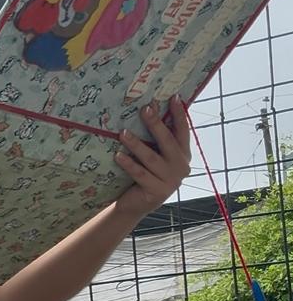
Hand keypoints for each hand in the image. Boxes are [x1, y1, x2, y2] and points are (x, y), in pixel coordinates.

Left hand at [114, 97, 190, 218]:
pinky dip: (129, 164)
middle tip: (144, 109)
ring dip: (136, 144)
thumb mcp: (155, 154)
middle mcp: (181, 166)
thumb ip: (157, 137)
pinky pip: (140, 174)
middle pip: (168, 142)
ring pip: (151, 158)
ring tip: (123, 133)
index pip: (183, 131)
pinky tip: (118, 156)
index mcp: (183, 154)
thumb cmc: (146, 172)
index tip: (173, 97)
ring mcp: (170, 181)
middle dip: (156, 124)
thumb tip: (150, 107)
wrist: (138, 203)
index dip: (179, 114)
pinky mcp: (157, 192)